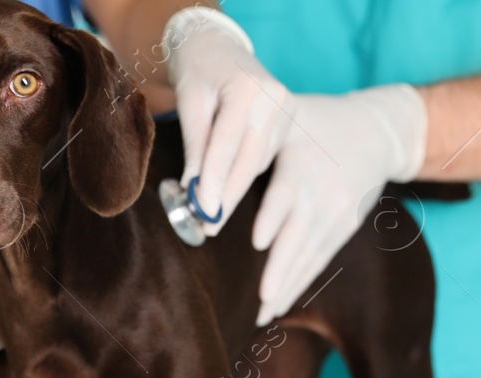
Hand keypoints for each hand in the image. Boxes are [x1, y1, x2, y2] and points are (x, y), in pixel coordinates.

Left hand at [164, 8, 289, 234]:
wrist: (219, 47)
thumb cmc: (198, 71)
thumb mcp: (190, 102)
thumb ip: (196, 146)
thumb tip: (195, 191)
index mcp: (248, 87)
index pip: (227, 144)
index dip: (215, 181)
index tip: (204, 213)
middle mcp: (276, 98)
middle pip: (249, 160)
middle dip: (227, 196)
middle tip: (207, 227)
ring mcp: (288, 110)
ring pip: (259, 164)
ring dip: (235, 192)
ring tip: (213, 217)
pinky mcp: (290, 122)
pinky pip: (266, 160)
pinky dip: (246, 177)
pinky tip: (230, 192)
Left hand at [252, 85, 426, 324]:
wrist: (376, 134)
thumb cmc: (315, 123)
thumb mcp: (287, 119)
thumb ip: (252, 143)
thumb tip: (206, 169)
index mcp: (305, 163)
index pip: (289, 192)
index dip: (275, 216)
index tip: (257, 241)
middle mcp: (326, 193)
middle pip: (302, 235)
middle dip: (282, 268)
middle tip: (261, 298)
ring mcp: (338, 215)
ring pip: (310, 256)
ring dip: (287, 286)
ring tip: (262, 315)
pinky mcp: (343, 229)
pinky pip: (319, 262)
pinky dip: (299, 284)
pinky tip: (280, 305)